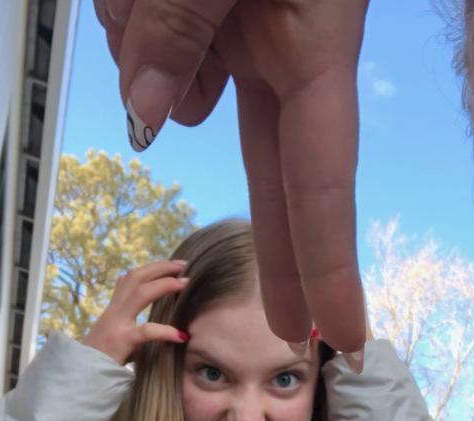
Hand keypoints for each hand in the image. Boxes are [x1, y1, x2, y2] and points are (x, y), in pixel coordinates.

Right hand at [81, 260, 189, 363]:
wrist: (81, 376)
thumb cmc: (102, 360)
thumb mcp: (118, 338)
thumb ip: (135, 329)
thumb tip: (167, 332)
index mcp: (113, 310)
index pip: (129, 279)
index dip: (150, 268)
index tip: (171, 265)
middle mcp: (114, 312)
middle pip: (135, 277)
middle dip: (160, 267)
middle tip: (183, 265)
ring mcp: (116, 325)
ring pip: (140, 294)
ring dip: (164, 285)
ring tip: (185, 284)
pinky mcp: (121, 342)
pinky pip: (145, 331)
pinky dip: (165, 331)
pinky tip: (180, 335)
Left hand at [95, 0, 369, 353]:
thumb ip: (181, 29)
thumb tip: (148, 113)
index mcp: (308, 49)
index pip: (318, 185)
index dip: (330, 271)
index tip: (344, 335)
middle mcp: (281, 52)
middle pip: (274, 179)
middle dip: (278, 258)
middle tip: (288, 328)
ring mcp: (243, 33)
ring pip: (172, 91)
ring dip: (138, 54)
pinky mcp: (209, 10)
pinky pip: (150, 45)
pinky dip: (129, 23)